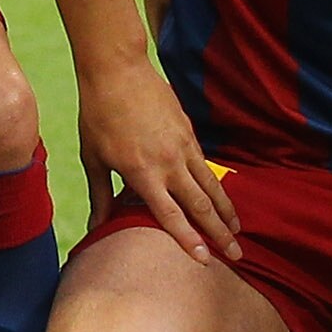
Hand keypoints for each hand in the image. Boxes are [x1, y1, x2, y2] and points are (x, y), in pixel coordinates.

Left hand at [75, 59, 238, 260]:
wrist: (117, 70)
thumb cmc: (98, 115)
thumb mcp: (93, 158)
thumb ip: (100, 196)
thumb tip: (96, 227)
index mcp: (143, 173)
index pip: (171, 216)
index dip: (189, 240)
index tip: (205, 260)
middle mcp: (168, 163)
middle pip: (201, 206)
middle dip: (220, 233)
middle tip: (237, 255)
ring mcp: (183, 146)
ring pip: (211, 185)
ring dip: (226, 211)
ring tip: (237, 230)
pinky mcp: (189, 132)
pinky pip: (206, 164)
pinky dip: (217, 184)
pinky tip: (221, 197)